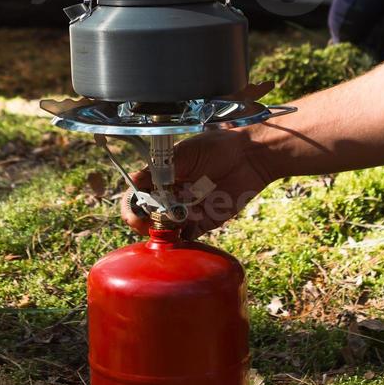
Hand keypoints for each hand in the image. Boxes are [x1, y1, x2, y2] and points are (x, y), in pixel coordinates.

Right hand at [119, 128, 284, 237]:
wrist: (250, 155)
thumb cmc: (217, 147)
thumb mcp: (184, 154)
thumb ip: (160, 169)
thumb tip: (134, 179)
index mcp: (164, 177)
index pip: (139, 195)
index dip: (133, 206)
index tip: (136, 212)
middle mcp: (173, 195)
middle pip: (150, 216)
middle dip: (147, 222)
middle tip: (154, 220)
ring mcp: (189, 209)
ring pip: (167, 228)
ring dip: (166, 229)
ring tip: (179, 218)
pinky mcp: (207, 220)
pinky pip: (190, 235)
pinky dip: (184, 238)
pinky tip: (186, 228)